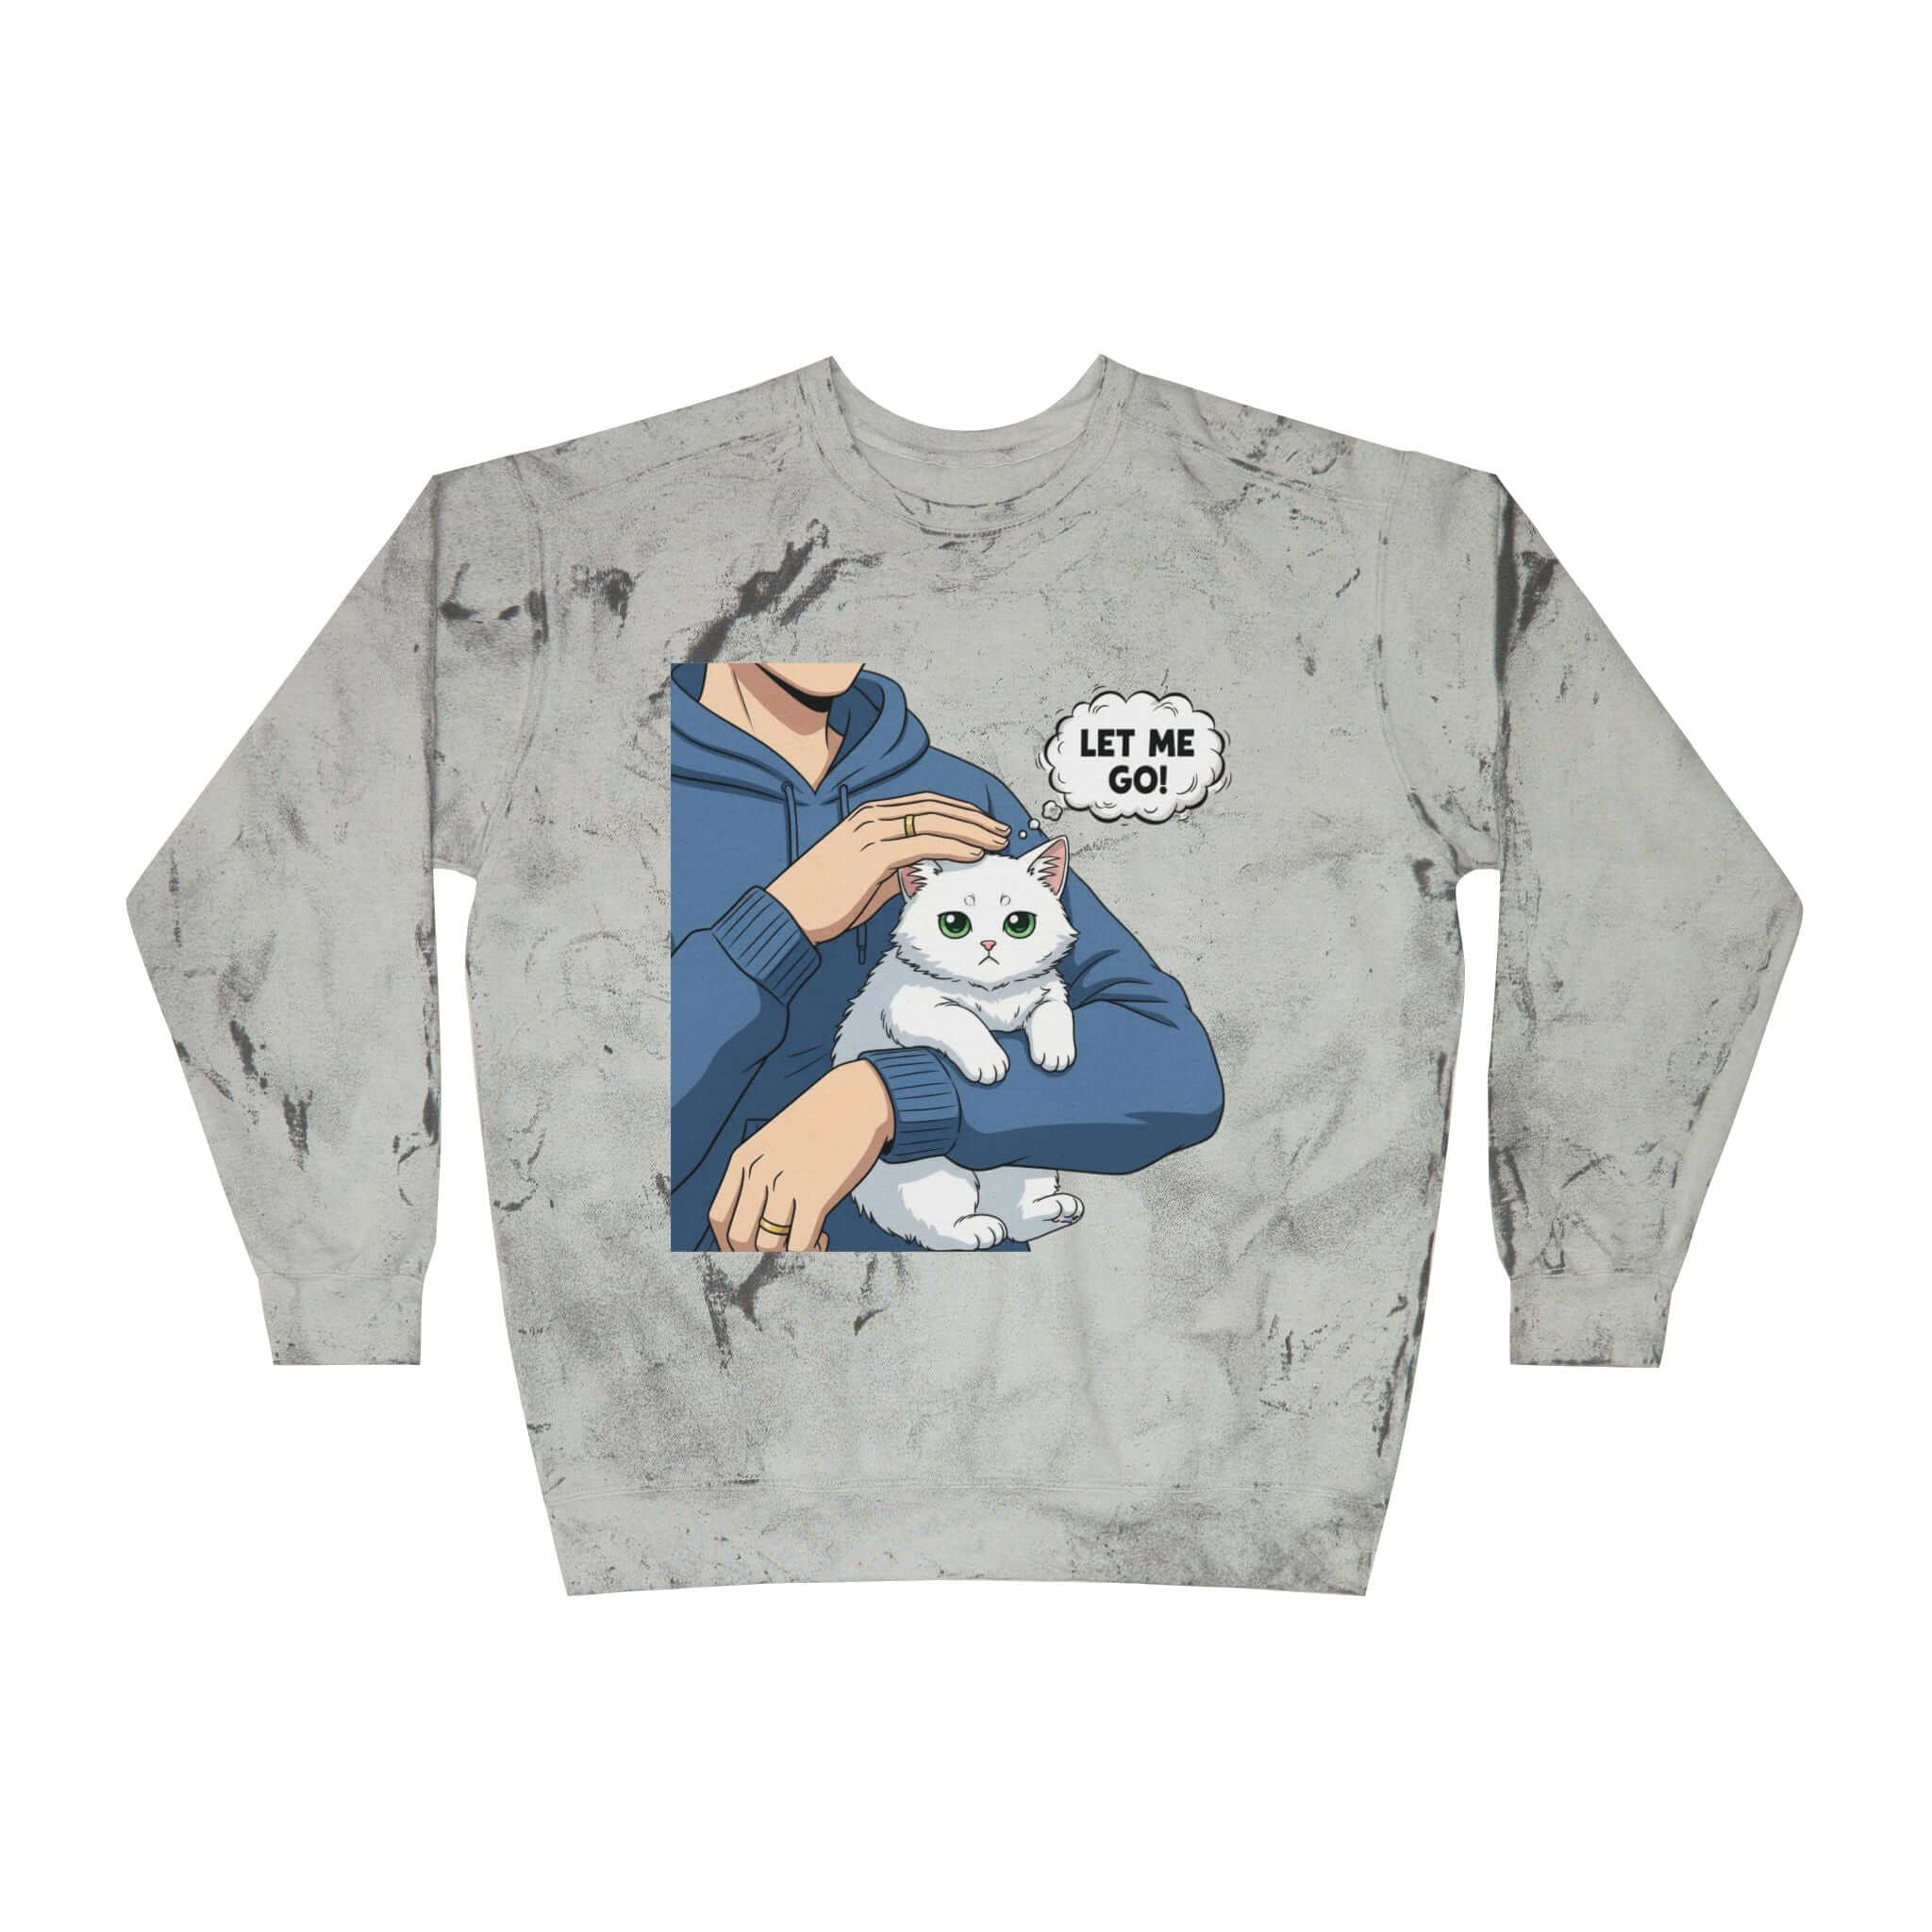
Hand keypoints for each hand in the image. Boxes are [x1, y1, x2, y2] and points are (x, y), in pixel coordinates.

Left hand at [709, 1062, 895, 1251]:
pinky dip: (810, 1251)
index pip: (719, 1218)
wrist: (857, 1099)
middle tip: (782, 1249)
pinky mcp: (815, 1194)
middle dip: (759, 1254)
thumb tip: (755, 1226)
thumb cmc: (819, 1125)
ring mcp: (785, 1183)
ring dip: (786, 1254)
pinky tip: (823, 1239)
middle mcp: (759, 1172)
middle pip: (740, 1238)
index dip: (730, 1243)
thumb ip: (758, 1176)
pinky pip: (800, 1244)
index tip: (752, 1249)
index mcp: (743, 1159)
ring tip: (808, 1242)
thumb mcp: (774, 1143)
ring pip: (768, 1245)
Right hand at [767, 793, 1010, 943]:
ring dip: (971, 830)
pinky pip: (922, 843)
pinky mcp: (872, 854)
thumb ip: (898, 867)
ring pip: (934, 821)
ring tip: (997, 842)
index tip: (987, 826)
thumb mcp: (868, 876)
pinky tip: (975, 854)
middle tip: (1002, 832)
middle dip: (974, 819)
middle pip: (935, 808)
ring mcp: (872, 832)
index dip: (961, 813)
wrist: (790, 912)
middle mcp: (872, 816)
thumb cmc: (827, 899)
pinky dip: (953, 846)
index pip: (926, 805)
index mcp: (870, 815)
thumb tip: (928, 871)